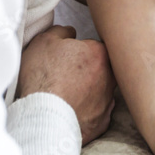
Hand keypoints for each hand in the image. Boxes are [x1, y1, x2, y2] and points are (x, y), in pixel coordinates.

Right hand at [17, 25, 116, 144]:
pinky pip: (96, 113)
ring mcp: (108, 102)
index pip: (95, 47)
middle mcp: (110, 77)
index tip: (68, 58)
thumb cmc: (43, 76)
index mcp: (100, 53)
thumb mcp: (44, 41)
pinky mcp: (101, 123)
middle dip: (88, 71)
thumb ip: (62, 31)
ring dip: (88, 92)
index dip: (81, 51)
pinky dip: (86, 112)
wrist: (44, 116)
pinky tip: (71, 111)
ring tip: (66, 96)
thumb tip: (70, 32)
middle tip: (67, 77)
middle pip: (102, 69)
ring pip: (101, 92)